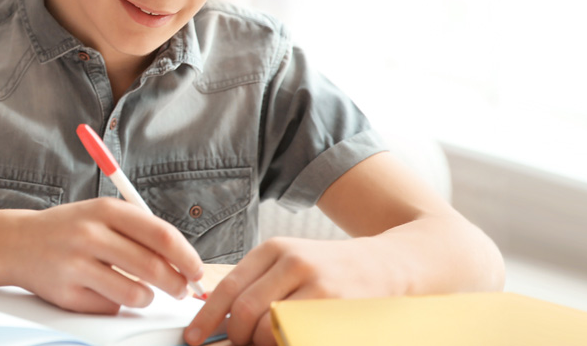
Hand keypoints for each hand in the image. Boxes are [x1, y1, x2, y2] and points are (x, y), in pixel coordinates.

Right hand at [13, 198, 203, 313]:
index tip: (196, 270)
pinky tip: (105, 291)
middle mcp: (89, 235)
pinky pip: (110, 307)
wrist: (18, 243)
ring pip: (135, 294)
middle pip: (153, 267)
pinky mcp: (66, 293)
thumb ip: (140, 231)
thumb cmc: (71, 228)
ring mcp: (76, 265)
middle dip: (177, 284)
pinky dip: (116, 304)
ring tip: (141, 292)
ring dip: (147, 298)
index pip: (161, 235)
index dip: (186, 257)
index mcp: (105, 210)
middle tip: (182, 290)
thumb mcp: (103, 214)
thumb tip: (184, 260)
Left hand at [184, 237, 388, 345]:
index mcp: (274, 249)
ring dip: (261, 345)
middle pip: (245, 312)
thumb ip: (256, 284)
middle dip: (235, 338)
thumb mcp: (290, 263)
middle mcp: (294, 262)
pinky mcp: (336, 308)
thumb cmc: (333, 270)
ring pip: (269, 329)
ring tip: (268, 342)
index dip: (206, 317)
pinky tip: (288, 339)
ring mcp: (318, 286)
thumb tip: (217, 316)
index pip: (228, 287)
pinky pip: (294, 338)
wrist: (391, 264)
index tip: (195, 337)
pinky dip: (283, 343)